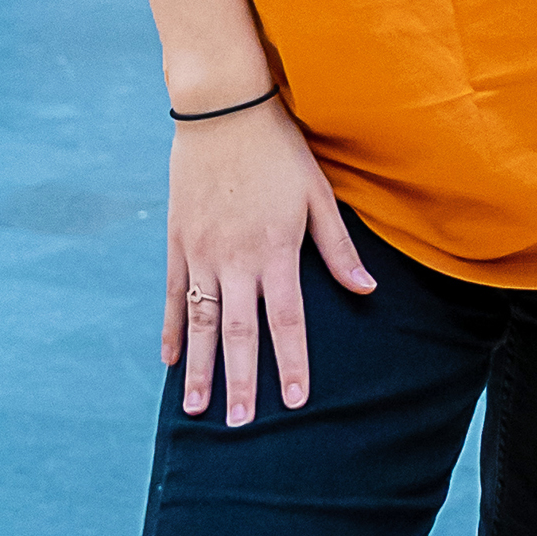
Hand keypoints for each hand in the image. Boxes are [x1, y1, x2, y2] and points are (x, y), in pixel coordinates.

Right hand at [166, 99, 373, 424]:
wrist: (224, 112)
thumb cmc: (280, 150)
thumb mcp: (318, 194)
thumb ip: (338, 247)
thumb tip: (366, 289)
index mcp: (276, 249)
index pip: (287, 319)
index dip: (292, 362)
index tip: (295, 400)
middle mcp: (235, 259)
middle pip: (239, 332)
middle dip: (242, 380)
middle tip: (241, 423)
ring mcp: (201, 253)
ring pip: (199, 322)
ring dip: (199, 368)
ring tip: (197, 408)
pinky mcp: (177, 242)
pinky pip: (171, 295)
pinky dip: (170, 331)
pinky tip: (169, 362)